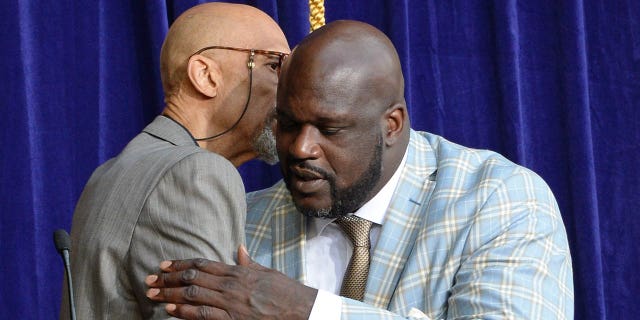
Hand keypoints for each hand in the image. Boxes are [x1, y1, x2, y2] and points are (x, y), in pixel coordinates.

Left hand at [145, 245, 317, 319]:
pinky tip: (171, 311)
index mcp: (238, 272)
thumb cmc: (286, 292)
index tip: (164, 264)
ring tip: (153, 294)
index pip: (203, 265)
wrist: (302, 310)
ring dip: (170, 295)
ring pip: (194, 296)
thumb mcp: (267, 273)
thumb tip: (239, 248)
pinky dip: (186, 313)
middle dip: (168, 279)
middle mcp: (231, 285)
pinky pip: (204, 316)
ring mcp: (231, 304)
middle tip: (149, 279)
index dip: (181, 264)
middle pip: (193, 279)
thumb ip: (249, 262)